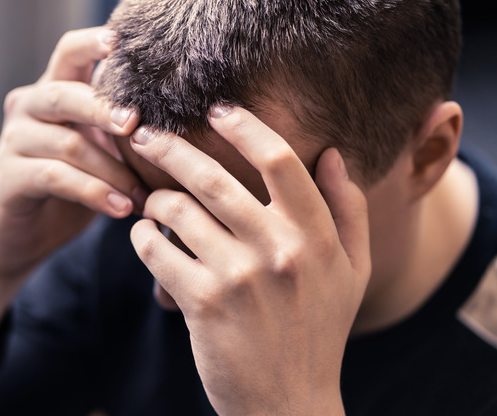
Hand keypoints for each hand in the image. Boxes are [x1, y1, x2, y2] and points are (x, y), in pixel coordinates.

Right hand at [0, 26, 144, 280]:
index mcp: (51, 93)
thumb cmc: (65, 191)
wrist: (13, 238)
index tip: (121, 43)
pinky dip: (95, 192)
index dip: (92, 42)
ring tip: (143, 195)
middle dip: (106, 108)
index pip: (68, 53)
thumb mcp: (97, 154)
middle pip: (65, 94)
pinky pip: (56, 177)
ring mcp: (13, 143)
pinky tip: (121, 209)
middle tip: (138, 124)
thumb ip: (121, 133)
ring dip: (114, 171)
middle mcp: (27, 109)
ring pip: (69, 144)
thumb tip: (182, 123)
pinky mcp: (9, 178)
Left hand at [129, 105, 370, 414]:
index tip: (216, 110)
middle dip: (170, 148)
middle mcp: (278, 250)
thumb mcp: (354, 272)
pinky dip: (142, 237)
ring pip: (177, 211)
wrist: (289, 404)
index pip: (279, 160)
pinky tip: (143, 236)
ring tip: (149, 201)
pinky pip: (156, 251)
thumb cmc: (320, 332)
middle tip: (144, 134)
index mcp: (316, 236)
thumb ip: (349, 210)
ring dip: (154, 199)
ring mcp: (238, 277)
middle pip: (213, 177)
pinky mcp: (201, 304)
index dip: (243, 125)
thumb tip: (332, 153)